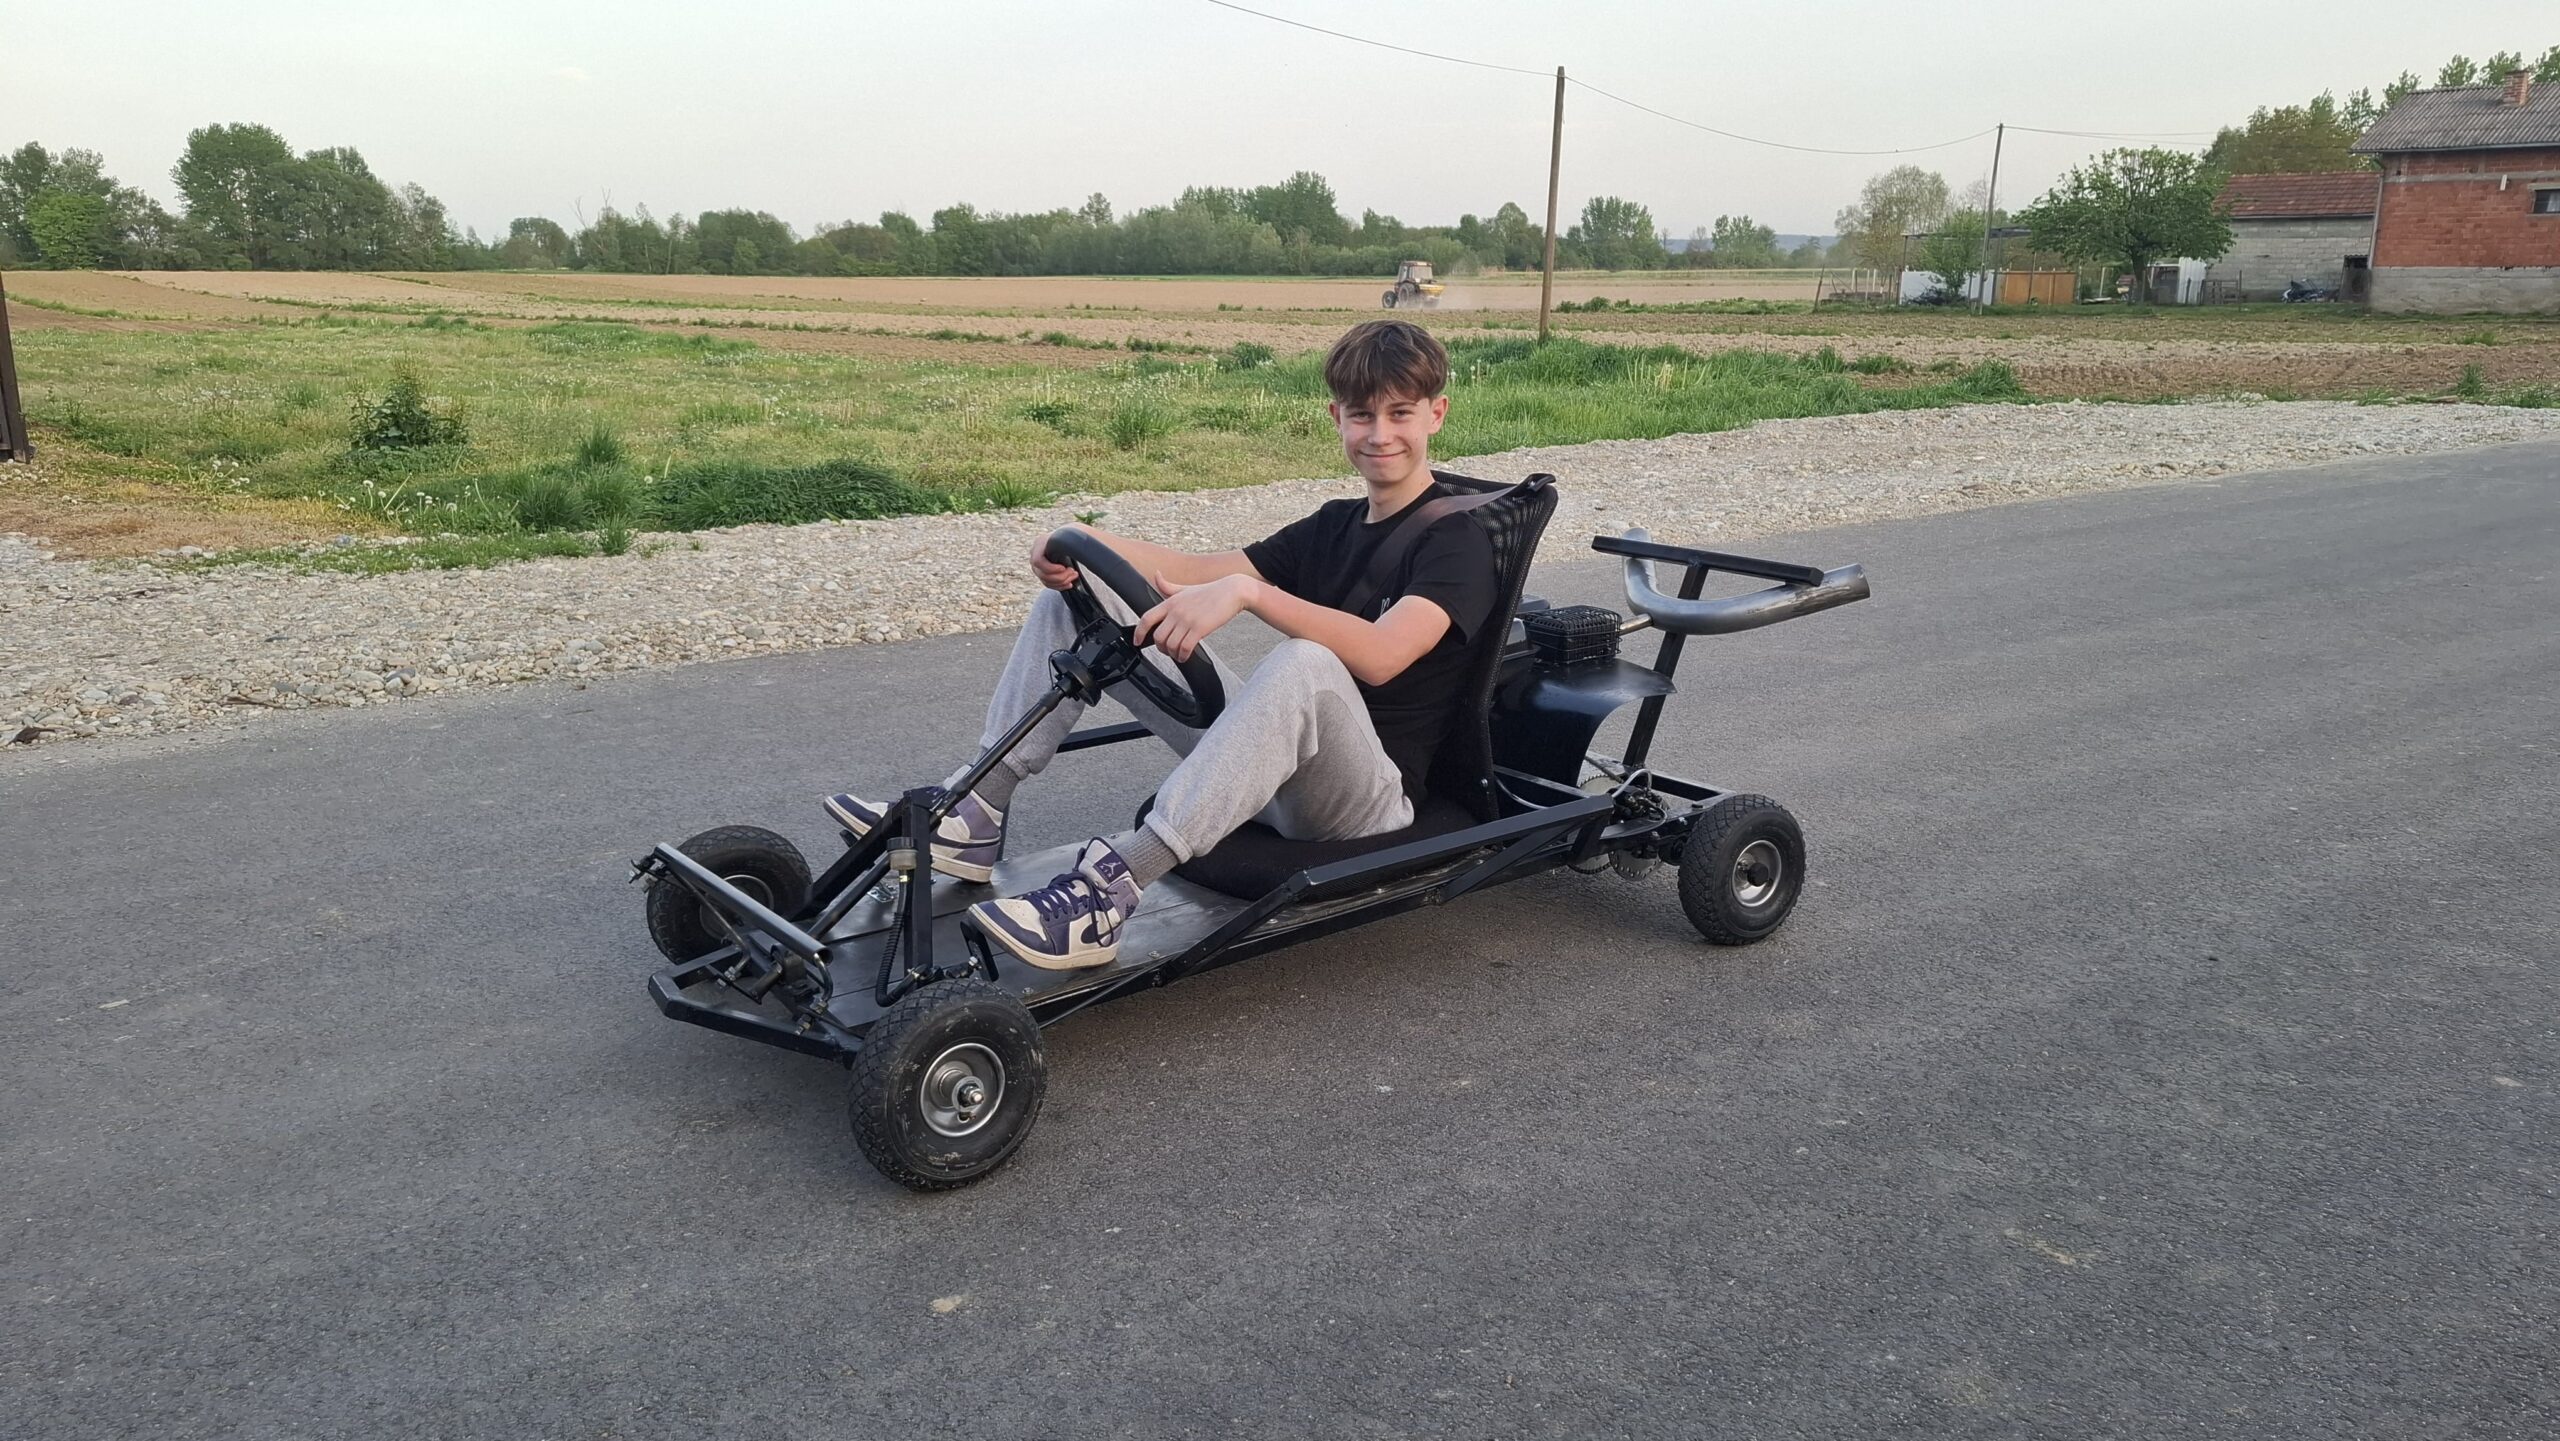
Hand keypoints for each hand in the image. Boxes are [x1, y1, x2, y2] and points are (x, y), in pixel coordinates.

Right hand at [1030, 528, 1079, 590]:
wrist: (1068, 540)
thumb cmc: (1070, 535)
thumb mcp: (1070, 534)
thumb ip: (1071, 538)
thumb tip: (1080, 541)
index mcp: (1040, 543)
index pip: (1038, 561)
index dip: (1051, 568)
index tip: (1064, 567)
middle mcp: (1034, 555)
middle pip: (1042, 574)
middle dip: (1060, 576)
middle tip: (1073, 572)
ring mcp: (1037, 566)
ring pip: (1046, 581)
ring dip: (1062, 581)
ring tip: (1074, 575)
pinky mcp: (1042, 573)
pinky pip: (1048, 584)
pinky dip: (1060, 586)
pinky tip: (1070, 583)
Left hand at [1133, 574, 1254, 662]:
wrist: (1232, 591)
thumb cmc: (1210, 591)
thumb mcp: (1185, 587)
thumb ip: (1168, 586)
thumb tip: (1156, 575)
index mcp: (1170, 602)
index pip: (1146, 618)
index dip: (1138, 632)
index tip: (1137, 642)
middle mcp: (1176, 611)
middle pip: (1158, 636)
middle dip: (1161, 648)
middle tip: (1168, 651)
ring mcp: (1187, 620)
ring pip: (1170, 645)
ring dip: (1173, 654)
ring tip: (1179, 655)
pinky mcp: (1200, 628)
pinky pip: (1185, 648)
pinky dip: (1183, 656)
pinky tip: (1186, 656)